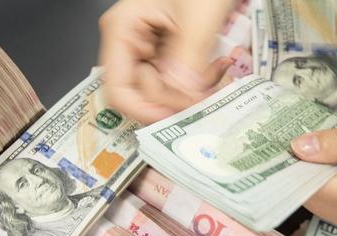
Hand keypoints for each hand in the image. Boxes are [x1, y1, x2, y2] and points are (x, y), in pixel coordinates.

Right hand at [98, 0, 235, 123]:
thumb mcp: (197, 17)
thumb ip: (187, 60)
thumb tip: (180, 98)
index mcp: (122, 30)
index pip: (117, 90)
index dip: (145, 110)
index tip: (175, 116)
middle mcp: (129, 43)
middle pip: (144, 94)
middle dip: (178, 97)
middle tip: (208, 90)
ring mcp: (149, 49)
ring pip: (165, 92)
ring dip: (193, 90)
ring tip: (219, 71)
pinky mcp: (167, 53)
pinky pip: (178, 81)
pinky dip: (199, 81)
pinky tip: (218, 66)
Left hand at [290, 106, 336, 235]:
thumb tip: (297, 149)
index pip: (314, 188)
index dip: (285, 169)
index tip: (263, 145)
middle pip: (314, 199)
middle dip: (295, 171)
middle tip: (278, 136)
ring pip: (323, 205)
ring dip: (310, 179)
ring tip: (303, 143)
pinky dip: (328, 186)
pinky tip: (328, 161)